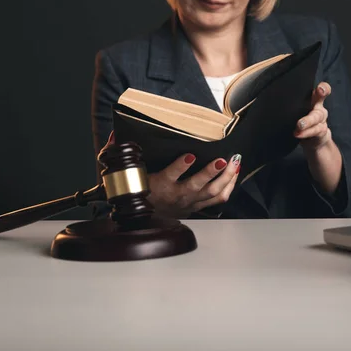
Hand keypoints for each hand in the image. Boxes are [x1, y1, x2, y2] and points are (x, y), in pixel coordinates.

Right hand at [99, 131, 240, 217]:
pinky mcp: (199, 205)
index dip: (180, 166)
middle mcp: (177, 195)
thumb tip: (115, 134)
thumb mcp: (131, 173)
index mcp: (160, 185)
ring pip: (212, 192)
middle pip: (197, 186)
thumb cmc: (142, 191)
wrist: (146, 216)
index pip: (169, 176)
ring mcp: (190, 201)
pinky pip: (218, 198)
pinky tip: (235, 174)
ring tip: (234, 163)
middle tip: (222, 160)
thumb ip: (124, 154)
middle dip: (211, 173)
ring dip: (225, 178)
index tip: (190, 156)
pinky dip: (229, 186)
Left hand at [293, 82, 342, 194]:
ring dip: (308, 120)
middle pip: (321, 98)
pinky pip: (315, 131)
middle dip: (321, 93)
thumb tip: (260, 100)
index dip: (322, 87)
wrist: (312, 142)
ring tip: (299, 125)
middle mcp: (318, 107)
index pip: (321, 89)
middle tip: (318, 91)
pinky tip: (297, 134)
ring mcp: (321, 120)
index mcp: (312, 99)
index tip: (318, 87)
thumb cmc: (298, 121)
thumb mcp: (292, 112)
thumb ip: (284, 105)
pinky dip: (306, 133)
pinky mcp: (321, 132)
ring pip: (317, 117)